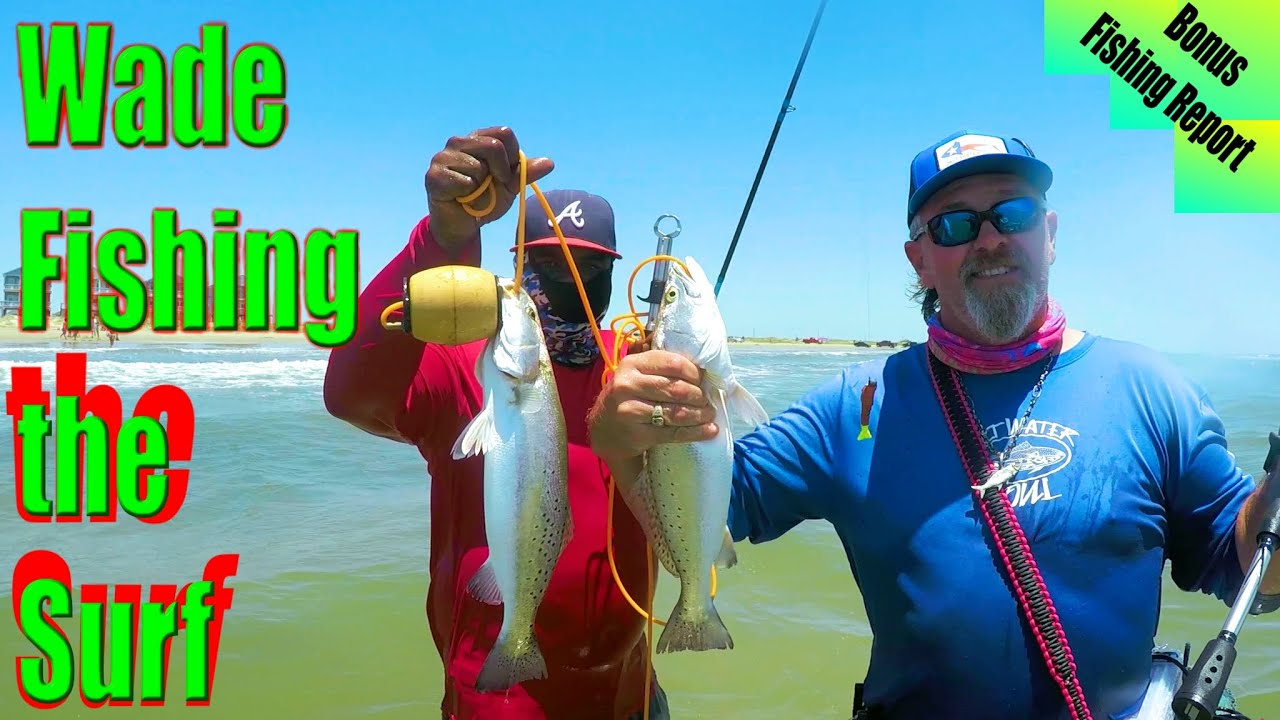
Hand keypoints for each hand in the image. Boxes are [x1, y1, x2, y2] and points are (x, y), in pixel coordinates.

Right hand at [424, 126, 554, 250]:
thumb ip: (525, 172)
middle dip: (500, 172)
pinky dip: (467, 195)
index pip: (504, 134)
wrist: (463, 225)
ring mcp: (443, 157)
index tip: (506, 175)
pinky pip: (464, 182)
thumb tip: (550, 163)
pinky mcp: (433, 176)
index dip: (511, 157)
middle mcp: (458, 142)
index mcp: (478, 139)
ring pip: (478, 166)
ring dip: (481, 186)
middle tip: (491, 186)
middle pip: (493, 145)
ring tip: (472, 192)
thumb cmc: (484, 200)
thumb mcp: (509, 186)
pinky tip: (459, 197)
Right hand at [588, 350, 718, 462]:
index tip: (704, 380)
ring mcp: (630, 410)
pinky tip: (708, 430)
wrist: (605, 429)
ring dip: (700, 414)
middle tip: (708, 400)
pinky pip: (673, 432)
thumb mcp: (637, 374)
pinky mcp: (636, 434)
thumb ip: (661, 367)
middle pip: (676, 388)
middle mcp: (628, 384)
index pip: (673, 363)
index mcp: (632, 363)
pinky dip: (695, 432)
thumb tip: (702, 370)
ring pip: (676, 412)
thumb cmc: (629, 396)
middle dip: (699, 395)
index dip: (694, 372)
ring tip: (710, 414)